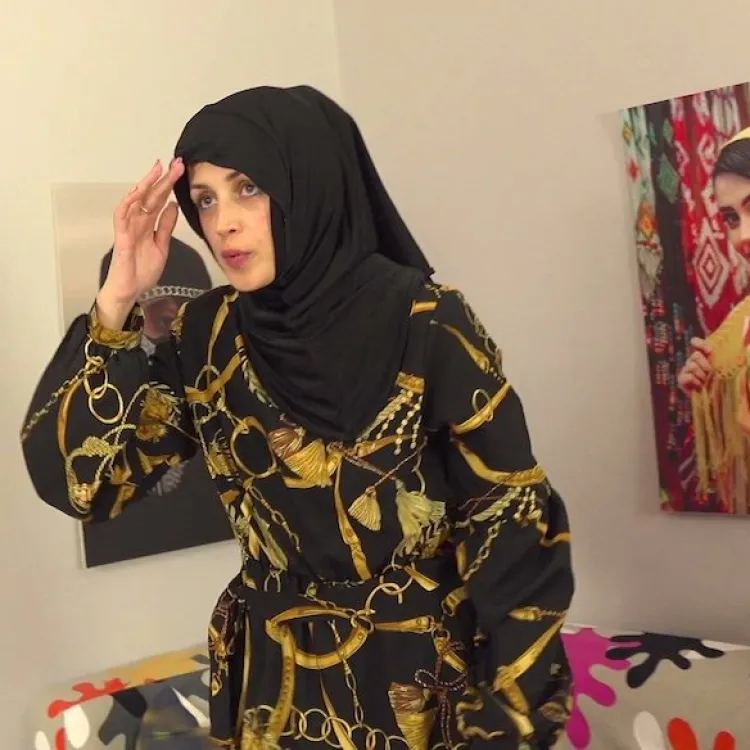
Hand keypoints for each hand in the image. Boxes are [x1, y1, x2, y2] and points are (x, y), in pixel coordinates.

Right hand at [96, 158, 184, 328]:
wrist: (130, 291)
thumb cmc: (141, 271)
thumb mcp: (162, 246)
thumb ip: (166, 226)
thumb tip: (173, 206)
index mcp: (147, 225)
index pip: (159, 200)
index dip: (168, 185)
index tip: (180, 171)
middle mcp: (137, 222)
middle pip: (150, 196)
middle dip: (163, 179)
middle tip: (176, 163)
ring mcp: (128, 228)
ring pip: (135, 200)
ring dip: (146, 184)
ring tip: (158, 170)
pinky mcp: (121, 237)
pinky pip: (122, 216)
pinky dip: (128, 202)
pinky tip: (138, 191)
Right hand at [677, 337, 712, 393]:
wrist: (710, 398)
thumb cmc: (717, 382)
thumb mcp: (719, 369)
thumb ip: (717, 359)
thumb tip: (714, 351)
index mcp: (702, 356)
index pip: (696, 343)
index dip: (700, 343)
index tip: (709, 350)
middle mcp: (692, 360)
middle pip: (695, 355)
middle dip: (705, 364)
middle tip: (710, 373)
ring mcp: (685, 370)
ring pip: (691, 365)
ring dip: (701, 374)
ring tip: (705, 381)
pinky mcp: (681, 379)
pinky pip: (686, 376)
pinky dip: (694, 381)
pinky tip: (699, 385)